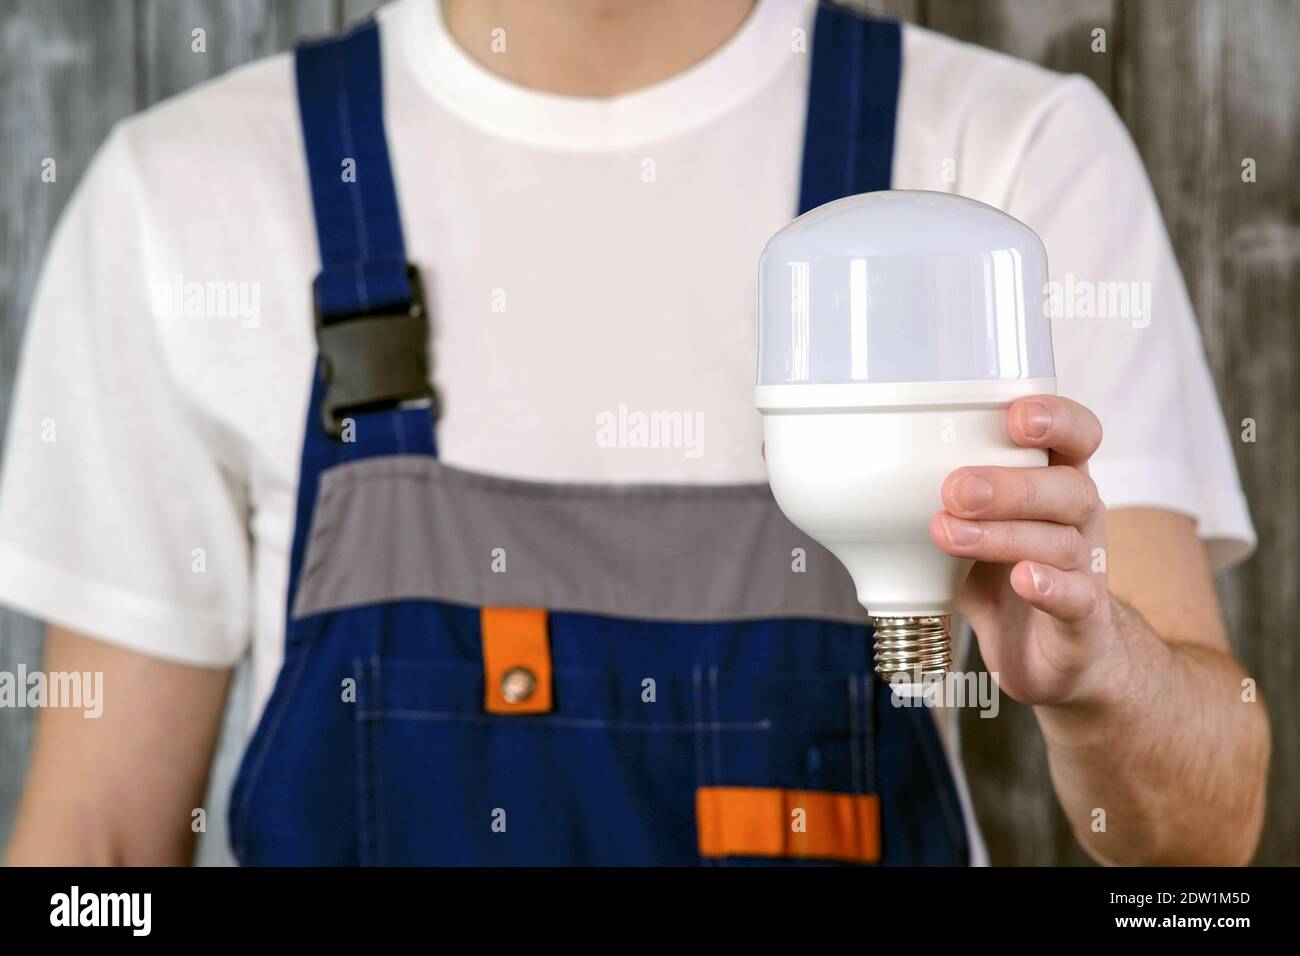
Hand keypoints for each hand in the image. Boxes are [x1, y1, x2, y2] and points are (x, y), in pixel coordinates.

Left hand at [930, 395, 1117, 705]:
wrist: (1047, 655)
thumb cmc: (1001, 577)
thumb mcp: (967, 530)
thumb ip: (931, 501)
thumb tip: (855, 478)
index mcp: (1053, 485)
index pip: (1077, 437)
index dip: (1056, 419)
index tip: (1015, 416)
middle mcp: (1077, 522)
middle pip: (1067, 487)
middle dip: (1009, 484)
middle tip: (955, 489)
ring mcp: (1085, 570)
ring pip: (1061, 542)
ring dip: (1003, 535)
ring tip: (951, 533)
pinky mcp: (1085, 622)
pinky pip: (1077, 597)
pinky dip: (1050, 586)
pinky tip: (1023, 578)